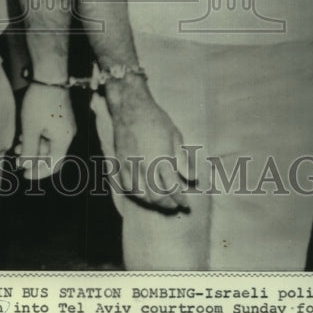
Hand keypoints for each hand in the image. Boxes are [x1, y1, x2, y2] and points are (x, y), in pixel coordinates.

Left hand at [15, 83, 76, 179]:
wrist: (49, 76)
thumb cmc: (40, 102)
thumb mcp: (31, 128)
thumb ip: (29, 149)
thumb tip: (26, 166)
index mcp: (64, 139)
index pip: (54, 164)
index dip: (39, 171)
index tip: (25, 174)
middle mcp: (68, 133)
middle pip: (51, 153)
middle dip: (33, 157)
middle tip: (16, 159)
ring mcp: (65, 124)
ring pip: (49, 142)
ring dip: (33, 145)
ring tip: (16, 146)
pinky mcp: (61, 115)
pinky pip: (49, 132)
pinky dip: (37, 135)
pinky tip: (24, 134)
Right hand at [108, 78, 193, 210]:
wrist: (130, 107)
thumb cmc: (155, 119)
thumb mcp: (175, 136)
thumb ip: (182, 160)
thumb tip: (192, 178)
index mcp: (161, 158)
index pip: (173, 188)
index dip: (181, 199)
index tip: (186, 204)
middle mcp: (145, 165)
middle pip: (157, 196)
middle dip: (168, 204)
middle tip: (176, 205)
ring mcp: (130, 165)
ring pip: (141, 195)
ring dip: (153, 202)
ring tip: (161, 202)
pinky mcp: (120, 163)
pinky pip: (127, 186)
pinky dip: (136, 194)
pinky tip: (144, 194)